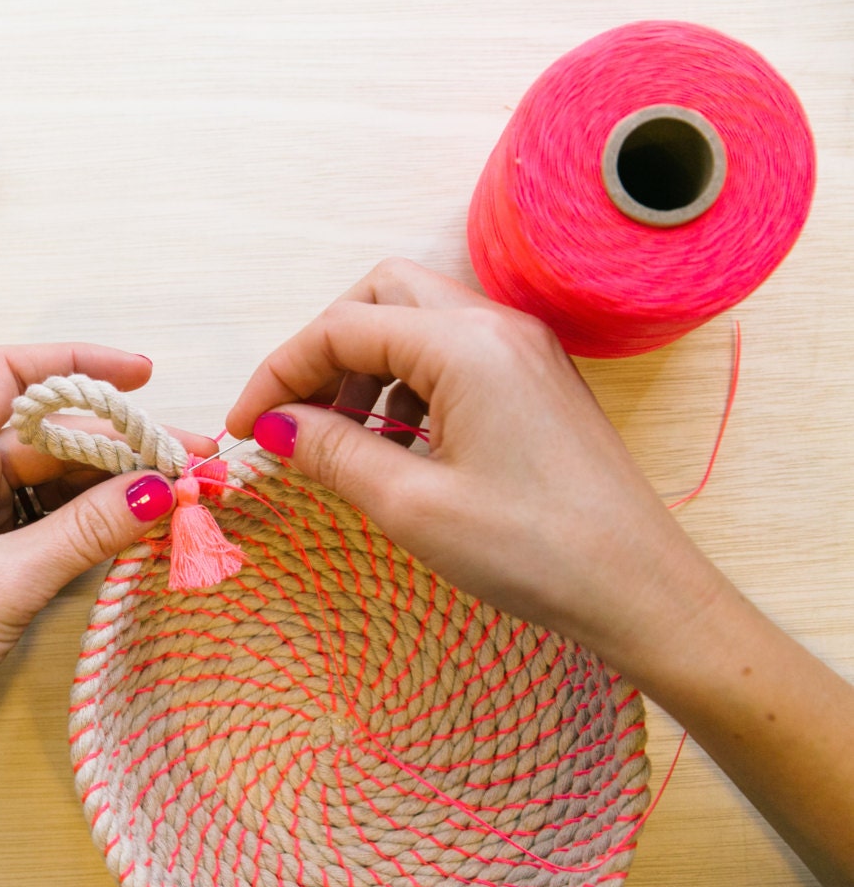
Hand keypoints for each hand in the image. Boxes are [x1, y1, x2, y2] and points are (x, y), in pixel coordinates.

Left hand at [0, 344, 214, 871]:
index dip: (76, 364)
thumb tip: (161, 487)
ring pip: (53, 482)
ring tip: (177, 501)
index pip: (8, 375)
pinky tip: (138, 533)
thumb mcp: (7, 580)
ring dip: (111, 489)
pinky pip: (47, 524)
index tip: (141, 377)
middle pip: (47, 434)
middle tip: (190, 464)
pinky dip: (91, 526)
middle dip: (119, 445)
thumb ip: (88, 529)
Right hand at [225, 258, 730, 656]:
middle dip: (323, 350)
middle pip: (380, 297)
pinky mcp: (536, 379)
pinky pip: (452, 352)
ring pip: (417, 320)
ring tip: (342, 439)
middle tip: (295, 418)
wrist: (641, 589)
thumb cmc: (533, 551)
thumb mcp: (411, 505)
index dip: (279, 374)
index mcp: (465, 344)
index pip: (341, 327)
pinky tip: (396, 444)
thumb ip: (331, 452)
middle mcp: (497, 326)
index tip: (247, 429)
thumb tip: (273, 427)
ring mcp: (523, 349)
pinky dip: (406, 382)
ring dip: (364, 366)